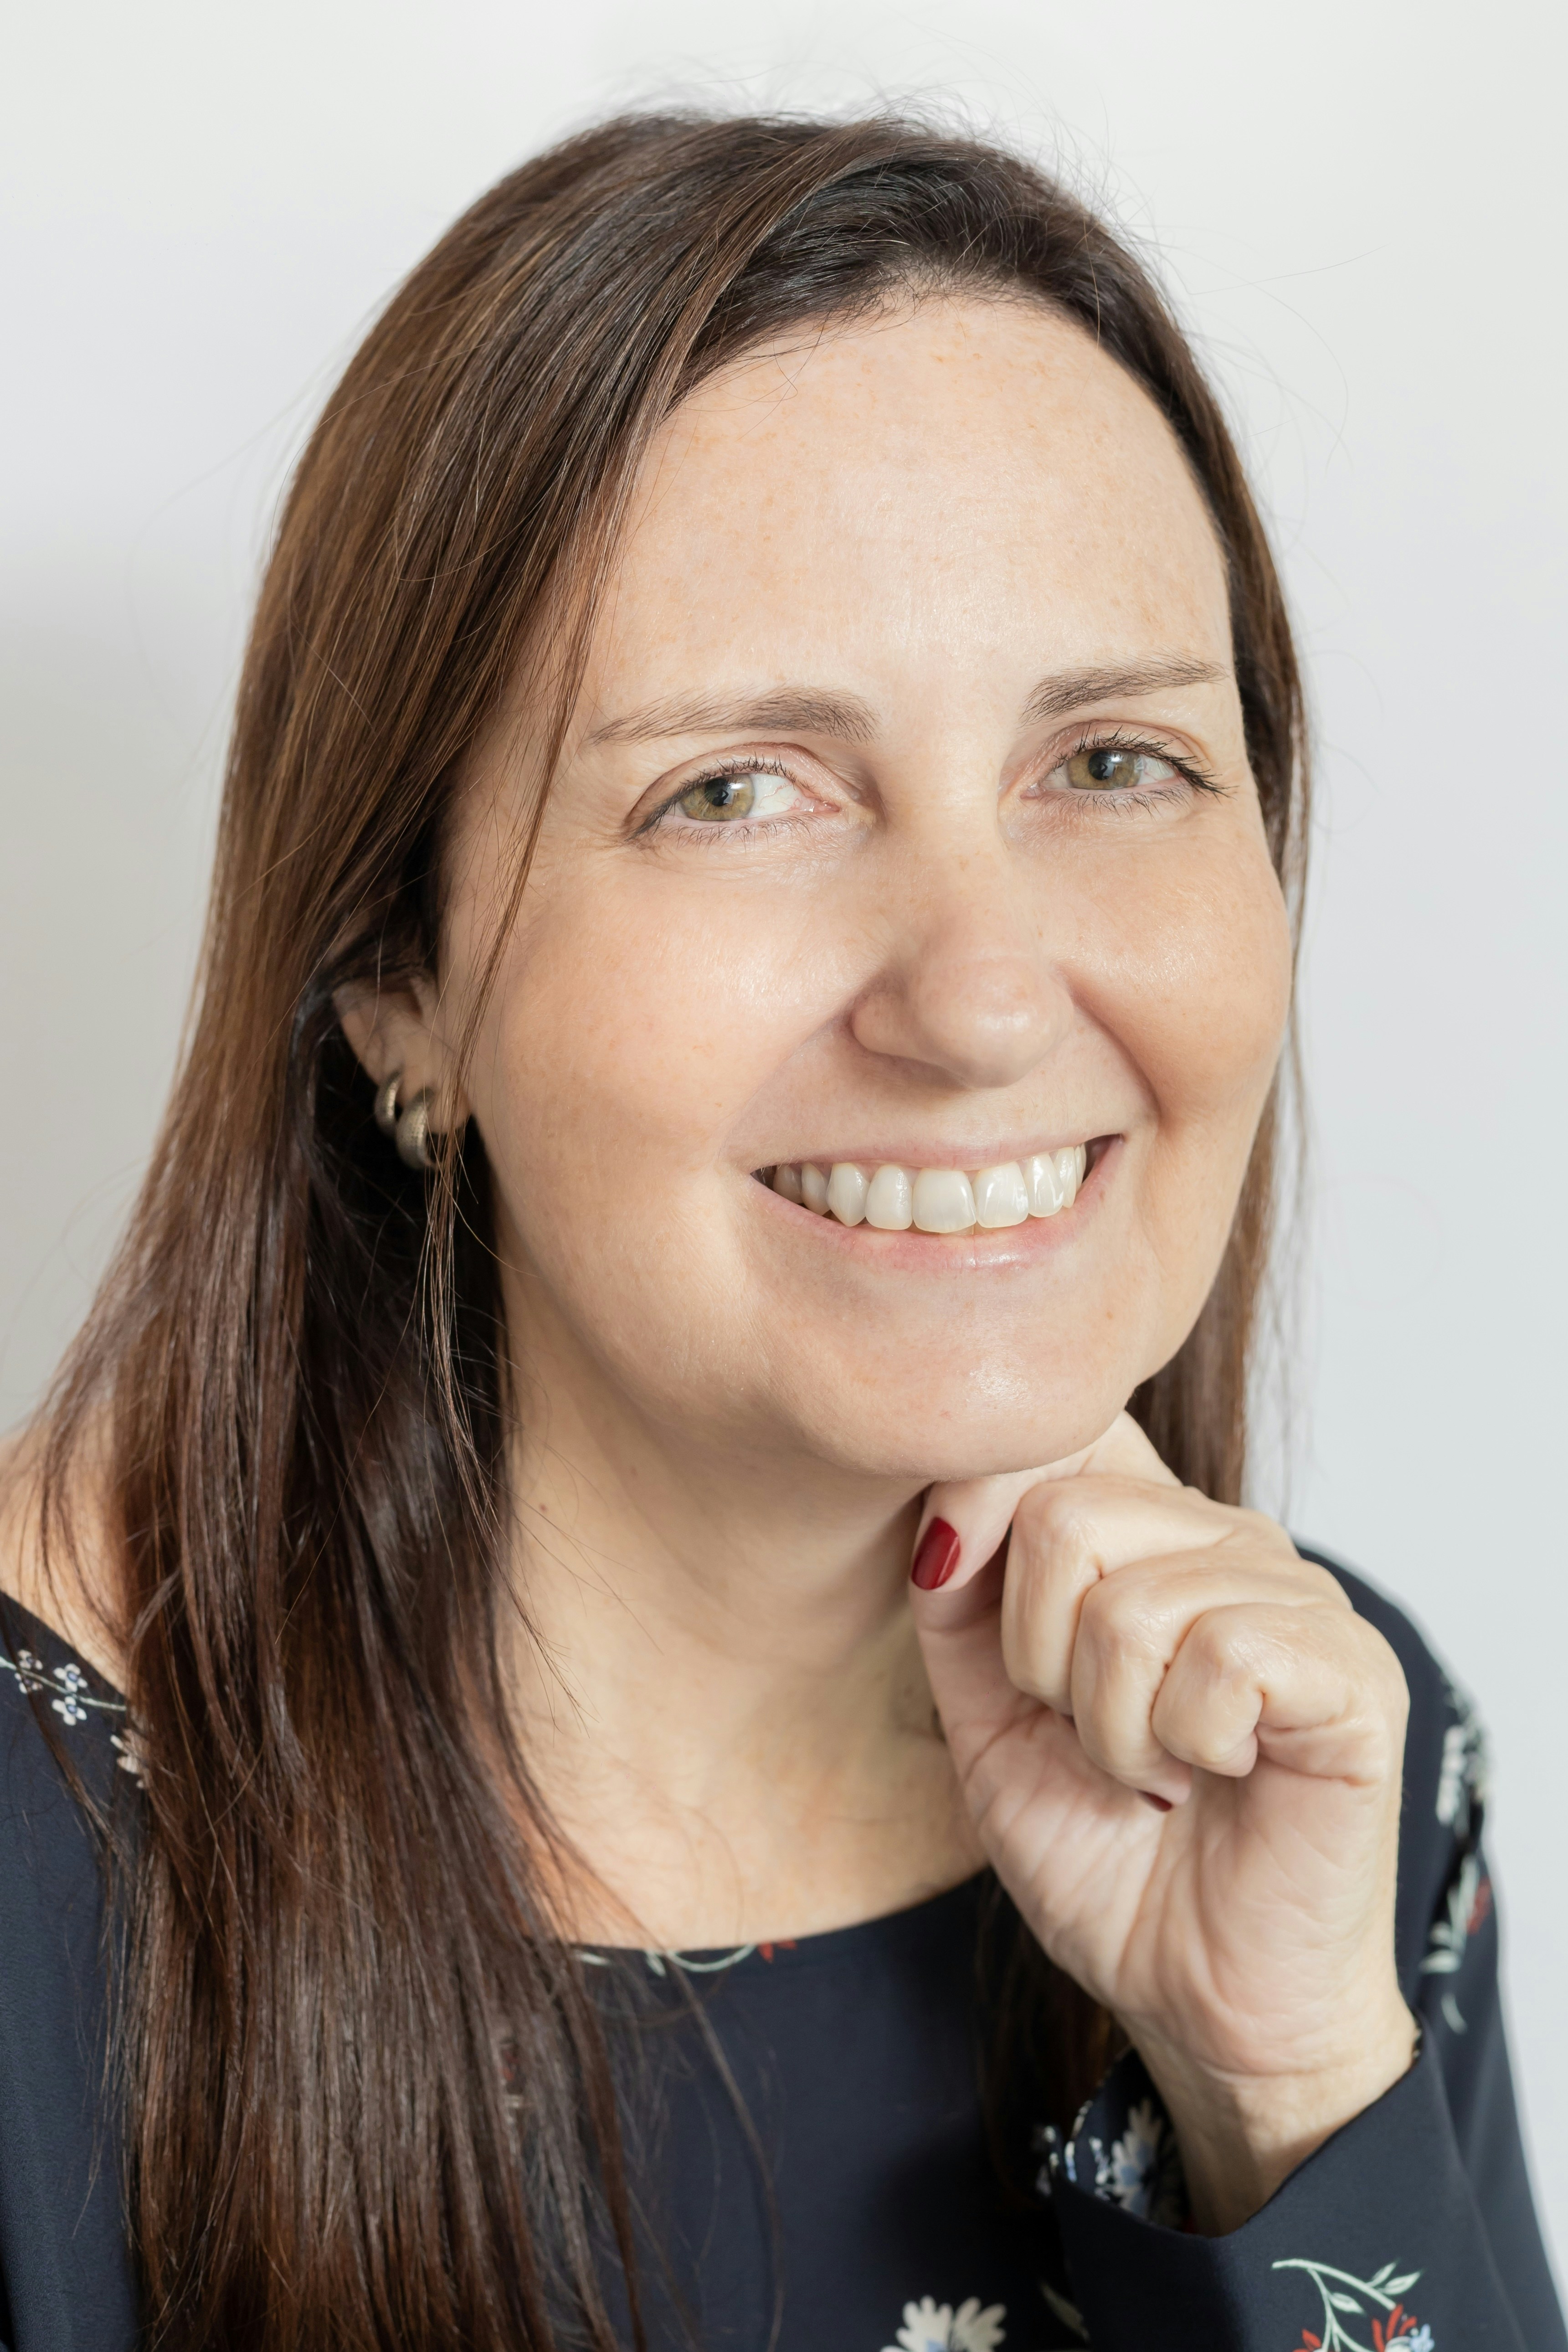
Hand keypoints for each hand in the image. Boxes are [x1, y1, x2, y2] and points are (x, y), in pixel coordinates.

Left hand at [910, 1413, 1415, 2231]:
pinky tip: (1224, 1776)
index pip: (1050, 1442)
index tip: (1009, 1660)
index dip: (984, 1533)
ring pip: (1132, 1606)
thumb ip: (959, 1601)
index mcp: (1152, 1532)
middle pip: (1065, 1520)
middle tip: (1102, 1744)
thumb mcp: (988, 1717)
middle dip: (1043, 1666)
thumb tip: (946, 1501)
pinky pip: (1223, 1658)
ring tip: (1161, 1774)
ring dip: (1115, 1730)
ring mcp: (1303, 1596)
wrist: (1198, 1996)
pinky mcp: (1355, 1669)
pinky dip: (1190, 1745)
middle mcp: (1231, 1539)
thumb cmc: (1105, 1855)